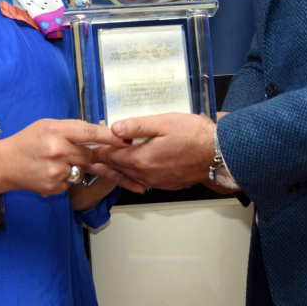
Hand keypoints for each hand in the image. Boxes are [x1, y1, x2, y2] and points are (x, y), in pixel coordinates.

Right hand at [0, 119, 128, 196]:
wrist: (5, 164)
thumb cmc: (28, 140)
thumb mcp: (49, 125)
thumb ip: (73, 128)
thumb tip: (100, 131)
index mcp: (56, 131)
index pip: (89, 133)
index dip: (109, 137)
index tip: (124, 139)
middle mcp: (58, 151)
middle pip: (88, 155)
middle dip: (84, 154)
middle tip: (68, 151)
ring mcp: (57, 172)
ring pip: (81, 170)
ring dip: (74, 166)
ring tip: (54, 161)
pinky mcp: (55, 187)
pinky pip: (71, 182)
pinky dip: (65, 178)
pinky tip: (49, 172)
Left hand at [93, 113, 215, 190]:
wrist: (218, 153)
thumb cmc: (194, 135)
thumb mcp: (164, 122)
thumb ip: (137, 125)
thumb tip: (114, 128)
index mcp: (142, 158)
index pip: (111, 155)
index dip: (98, 149)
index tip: (88, 144)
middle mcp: (146, 174)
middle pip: (117, 169)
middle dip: (102, 162)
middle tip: (88, 159)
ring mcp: (156, 181)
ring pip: (129, 177)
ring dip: (115, 170)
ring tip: (102, 168)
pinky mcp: (166, 184)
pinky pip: (142, 181)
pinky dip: (132, 176)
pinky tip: (129, 173)